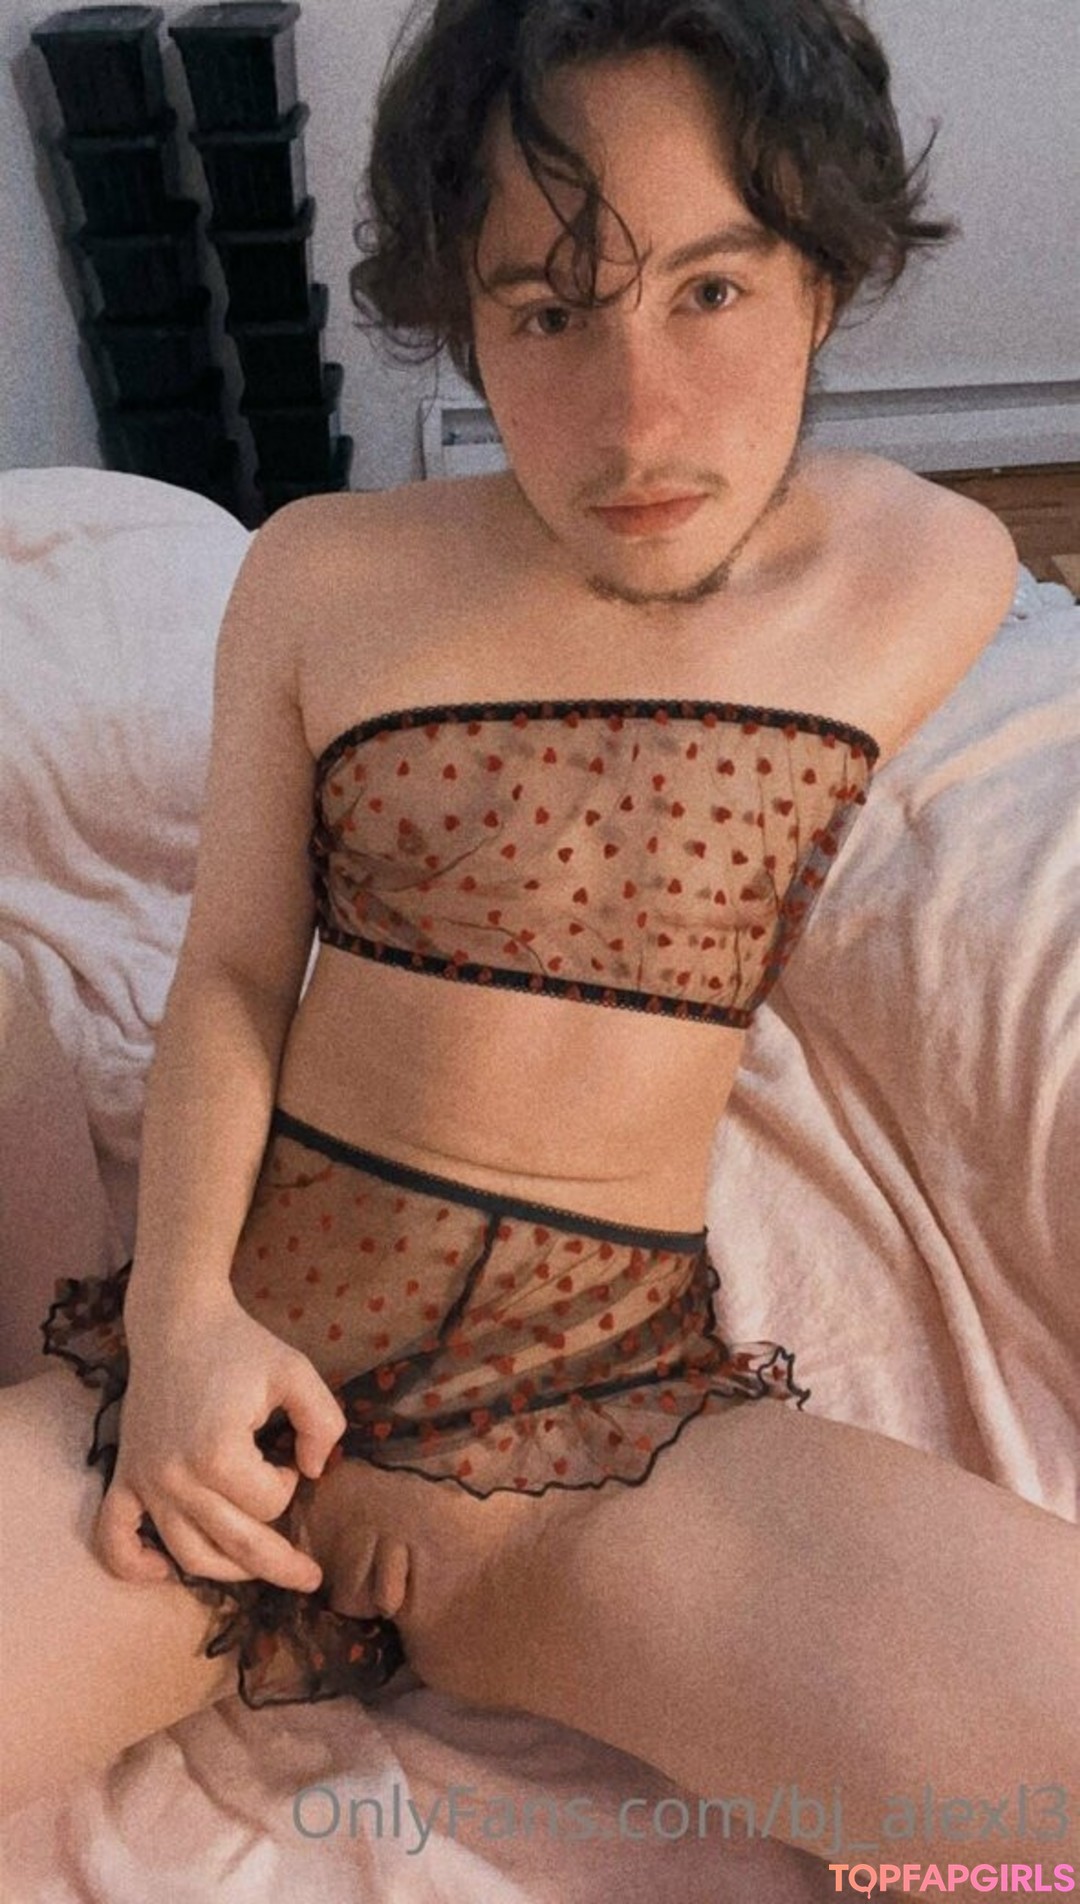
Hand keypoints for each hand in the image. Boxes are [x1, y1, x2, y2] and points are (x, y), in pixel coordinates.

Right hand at [93, 1287, 345, 1591]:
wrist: (176, 1320)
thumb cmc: (240, 1345)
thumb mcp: (297, 1372)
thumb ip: (323, 1422)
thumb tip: (314, 1471)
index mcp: (219, 1453)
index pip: (269, 1505)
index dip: (289, 1485)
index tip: (287, 1456)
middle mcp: (176, 1477)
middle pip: (236, 1545)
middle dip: (280, 1565)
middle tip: (311, 1578)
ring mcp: (145, 1481)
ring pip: (188, 1555)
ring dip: (228, 1571)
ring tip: (259, 1568)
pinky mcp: (124, 1476)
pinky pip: (115, 1538)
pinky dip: (135, 1565)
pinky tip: (162, 1571)